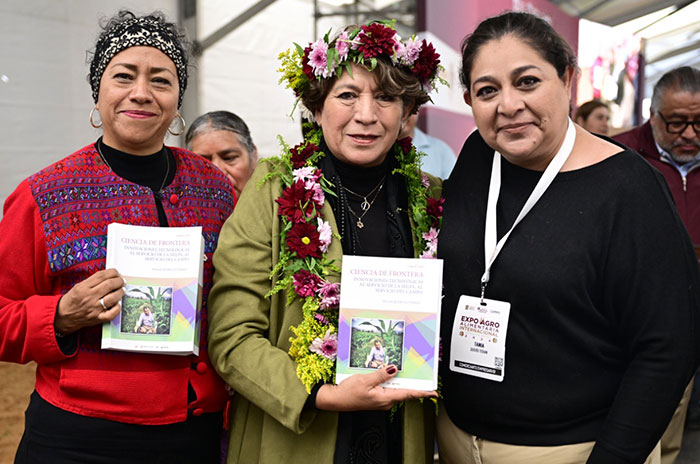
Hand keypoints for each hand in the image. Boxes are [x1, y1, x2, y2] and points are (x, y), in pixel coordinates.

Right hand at [54, 268, 125, 334]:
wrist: (62, 316)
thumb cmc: (72, 300)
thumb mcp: (79, 286)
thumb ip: (93, 281)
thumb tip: (109, 276)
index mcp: (83, 288)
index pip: (102, 276)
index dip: (113, 272)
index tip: (116, 273)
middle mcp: (89, 297)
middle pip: (110, 285)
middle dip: (119, 281)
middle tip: (121, 281)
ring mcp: (94, 309)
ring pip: (113, 298)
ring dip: (120, 292)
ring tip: (121, 290)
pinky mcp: (97, 318)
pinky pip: (112, 313)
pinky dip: (118, 307)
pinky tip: (118, 303)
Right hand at [315, 365, 437, 411]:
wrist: (336, 400)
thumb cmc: (348, 393)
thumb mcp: (365, 380)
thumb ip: (381, 375)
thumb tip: (393, 369)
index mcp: (385, 398)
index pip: (408, 394)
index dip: (422, 393)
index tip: (433, 393)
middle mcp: (385, 401)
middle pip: (404, 392)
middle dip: (414, 385)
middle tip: (424, 377)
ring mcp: (381, 401)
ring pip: (395, 390)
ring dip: (400, 382)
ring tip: (405, 372)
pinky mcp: (376, 398)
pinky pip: (388, 390)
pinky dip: (391, 383)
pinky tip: (389, 375)